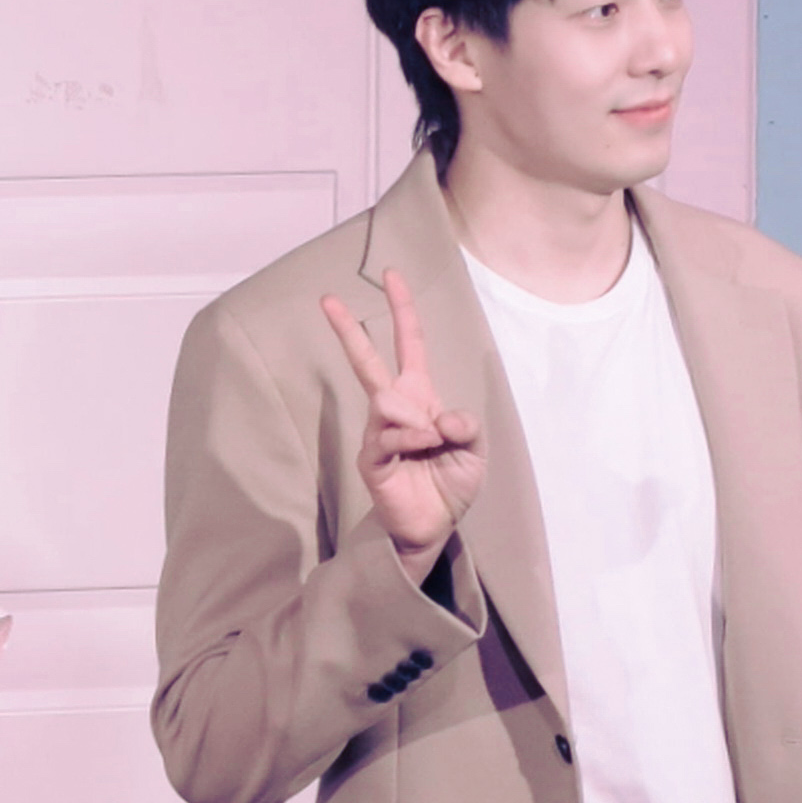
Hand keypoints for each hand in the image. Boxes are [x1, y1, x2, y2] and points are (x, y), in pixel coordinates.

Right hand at [317, 267, 483, 581]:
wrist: (433, 525)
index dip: (402, 310)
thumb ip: (465, 425)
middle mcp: (394, 408)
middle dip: (347, 329)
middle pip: (366, 361)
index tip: (391, 276)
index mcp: (420, 396)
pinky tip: (424, 448)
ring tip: (432, 442)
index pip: (409, 345)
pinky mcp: (371, 457)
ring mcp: (378, 431)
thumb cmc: (451, 483)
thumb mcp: (475, 450)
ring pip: (386, 401)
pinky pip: (387, 436)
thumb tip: (438, 415)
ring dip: (415, 419)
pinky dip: (412, 439)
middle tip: (326, 299)